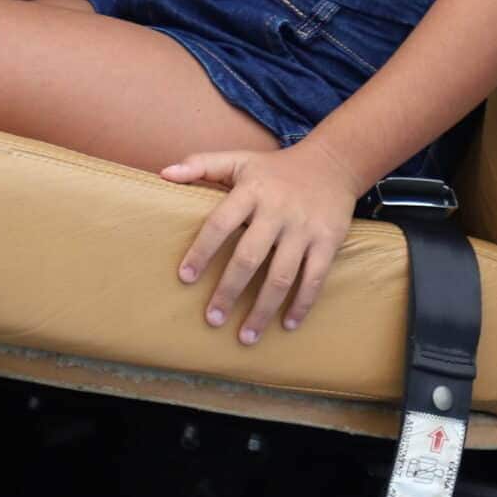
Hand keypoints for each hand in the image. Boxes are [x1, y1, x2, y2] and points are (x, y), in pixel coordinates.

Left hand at [165, 142, 364, 342]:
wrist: (332, 163)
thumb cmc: (275, 169)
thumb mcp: (239, 159)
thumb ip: (201, 164)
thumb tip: (163, 173)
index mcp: (251, 191)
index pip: (220, 224)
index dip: (201, 251)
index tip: (185, 278)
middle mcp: (277, 211)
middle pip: (249, 257)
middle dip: (229, 291)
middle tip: (212, 319)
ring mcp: (304, 228)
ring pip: (281, 275)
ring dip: (263, 309)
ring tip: (245, 337)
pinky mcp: (328, 241)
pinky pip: (314, 278)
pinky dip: (301, 304)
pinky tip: (287, 324)